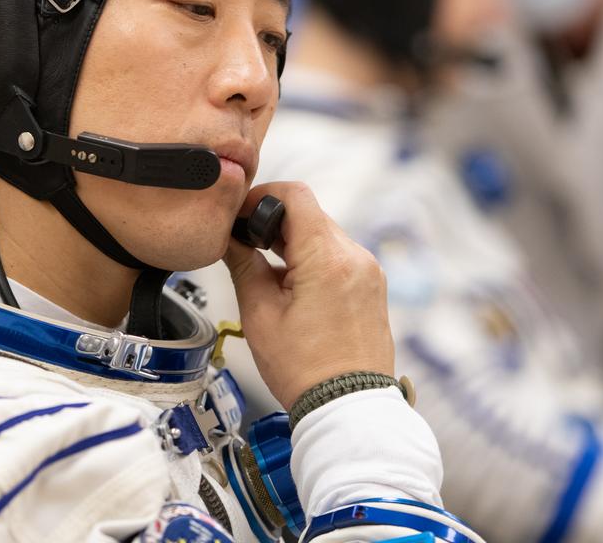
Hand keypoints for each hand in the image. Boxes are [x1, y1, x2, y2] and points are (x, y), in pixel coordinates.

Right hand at [223, 181, 394, 409]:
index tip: (242, 216)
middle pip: (310, 215)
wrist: (348, 408)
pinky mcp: (372, 288)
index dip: (262, 196)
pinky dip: (314, 262)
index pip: (296, 194)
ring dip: (294, 245)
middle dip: (275, 225)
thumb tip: (230, 239)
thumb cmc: (304, 369)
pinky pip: (339, 258)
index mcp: (327, 257)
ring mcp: (369, 272)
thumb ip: (243, 265)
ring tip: (269, 278)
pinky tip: (294, 292)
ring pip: (324, 236)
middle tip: (246, 248)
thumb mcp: (259, 314)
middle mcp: (355, 257)